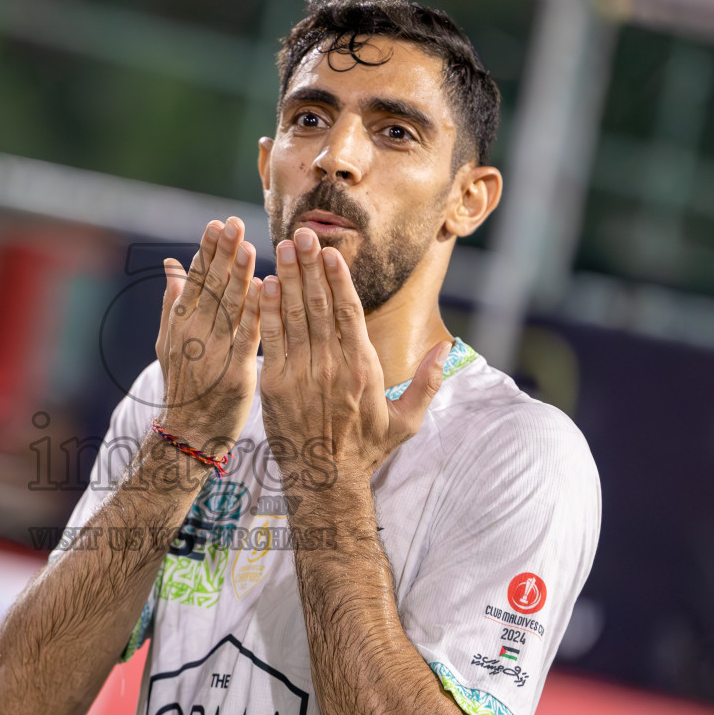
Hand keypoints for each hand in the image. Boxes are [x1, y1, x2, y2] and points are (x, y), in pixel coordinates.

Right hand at [153, 217, 262, 455]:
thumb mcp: (168, 342)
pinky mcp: (234, 371)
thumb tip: (171, 265)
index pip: (194, 279)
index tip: (217, 224)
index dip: (206, 251)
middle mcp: (194, 333)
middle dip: (222, 253)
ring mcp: (213, 352)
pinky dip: (255, 313)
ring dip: (238, 276)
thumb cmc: (184, 386)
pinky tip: (265, 290)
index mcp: (180, 323)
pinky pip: (247, 336)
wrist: (189, 433)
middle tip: (233, 223)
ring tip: (248, 247)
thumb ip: (172, 302)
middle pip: (210, 286)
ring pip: (228, 307)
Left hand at [259, 227, 449, 491]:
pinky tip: (264, 284)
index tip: (331, 252)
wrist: (325, 481)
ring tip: (283, 247)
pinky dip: (267, 311)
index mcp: (363, 368)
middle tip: (302, 233)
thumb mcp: (406, 420)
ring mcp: (301, 374)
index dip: (338, 279)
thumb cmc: (366, 450)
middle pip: (320, 305)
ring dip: (289, 278)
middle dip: (310, 266)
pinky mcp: (275, 385)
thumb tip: (449, 348)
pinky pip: (271, 340)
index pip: (349, 312)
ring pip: (294, 316)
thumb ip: (428, 382)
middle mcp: (332, 366)